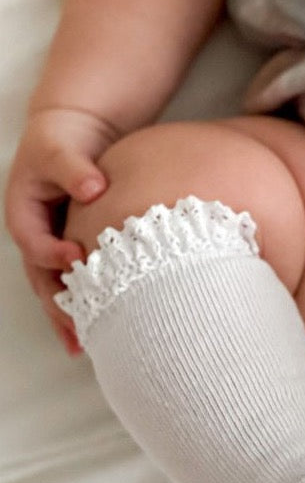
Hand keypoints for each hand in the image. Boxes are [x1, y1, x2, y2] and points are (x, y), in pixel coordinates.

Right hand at [4, 108, 116, 353]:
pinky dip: (86, 304)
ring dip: (68, 316)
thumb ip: (73, 168)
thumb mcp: (61, 149)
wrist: (74, 136)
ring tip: (83, 346)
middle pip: (41, 277)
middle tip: (80, 331)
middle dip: (58, 306)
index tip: (78, 258)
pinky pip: (77, 282)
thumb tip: (93, 187)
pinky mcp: (73, 249)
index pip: (33, 241)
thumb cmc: (63, 142)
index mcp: (24, 213)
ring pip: (56, 287)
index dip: (52, 253)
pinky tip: (102, 330)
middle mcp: (36, 234)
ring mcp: (52, 245)